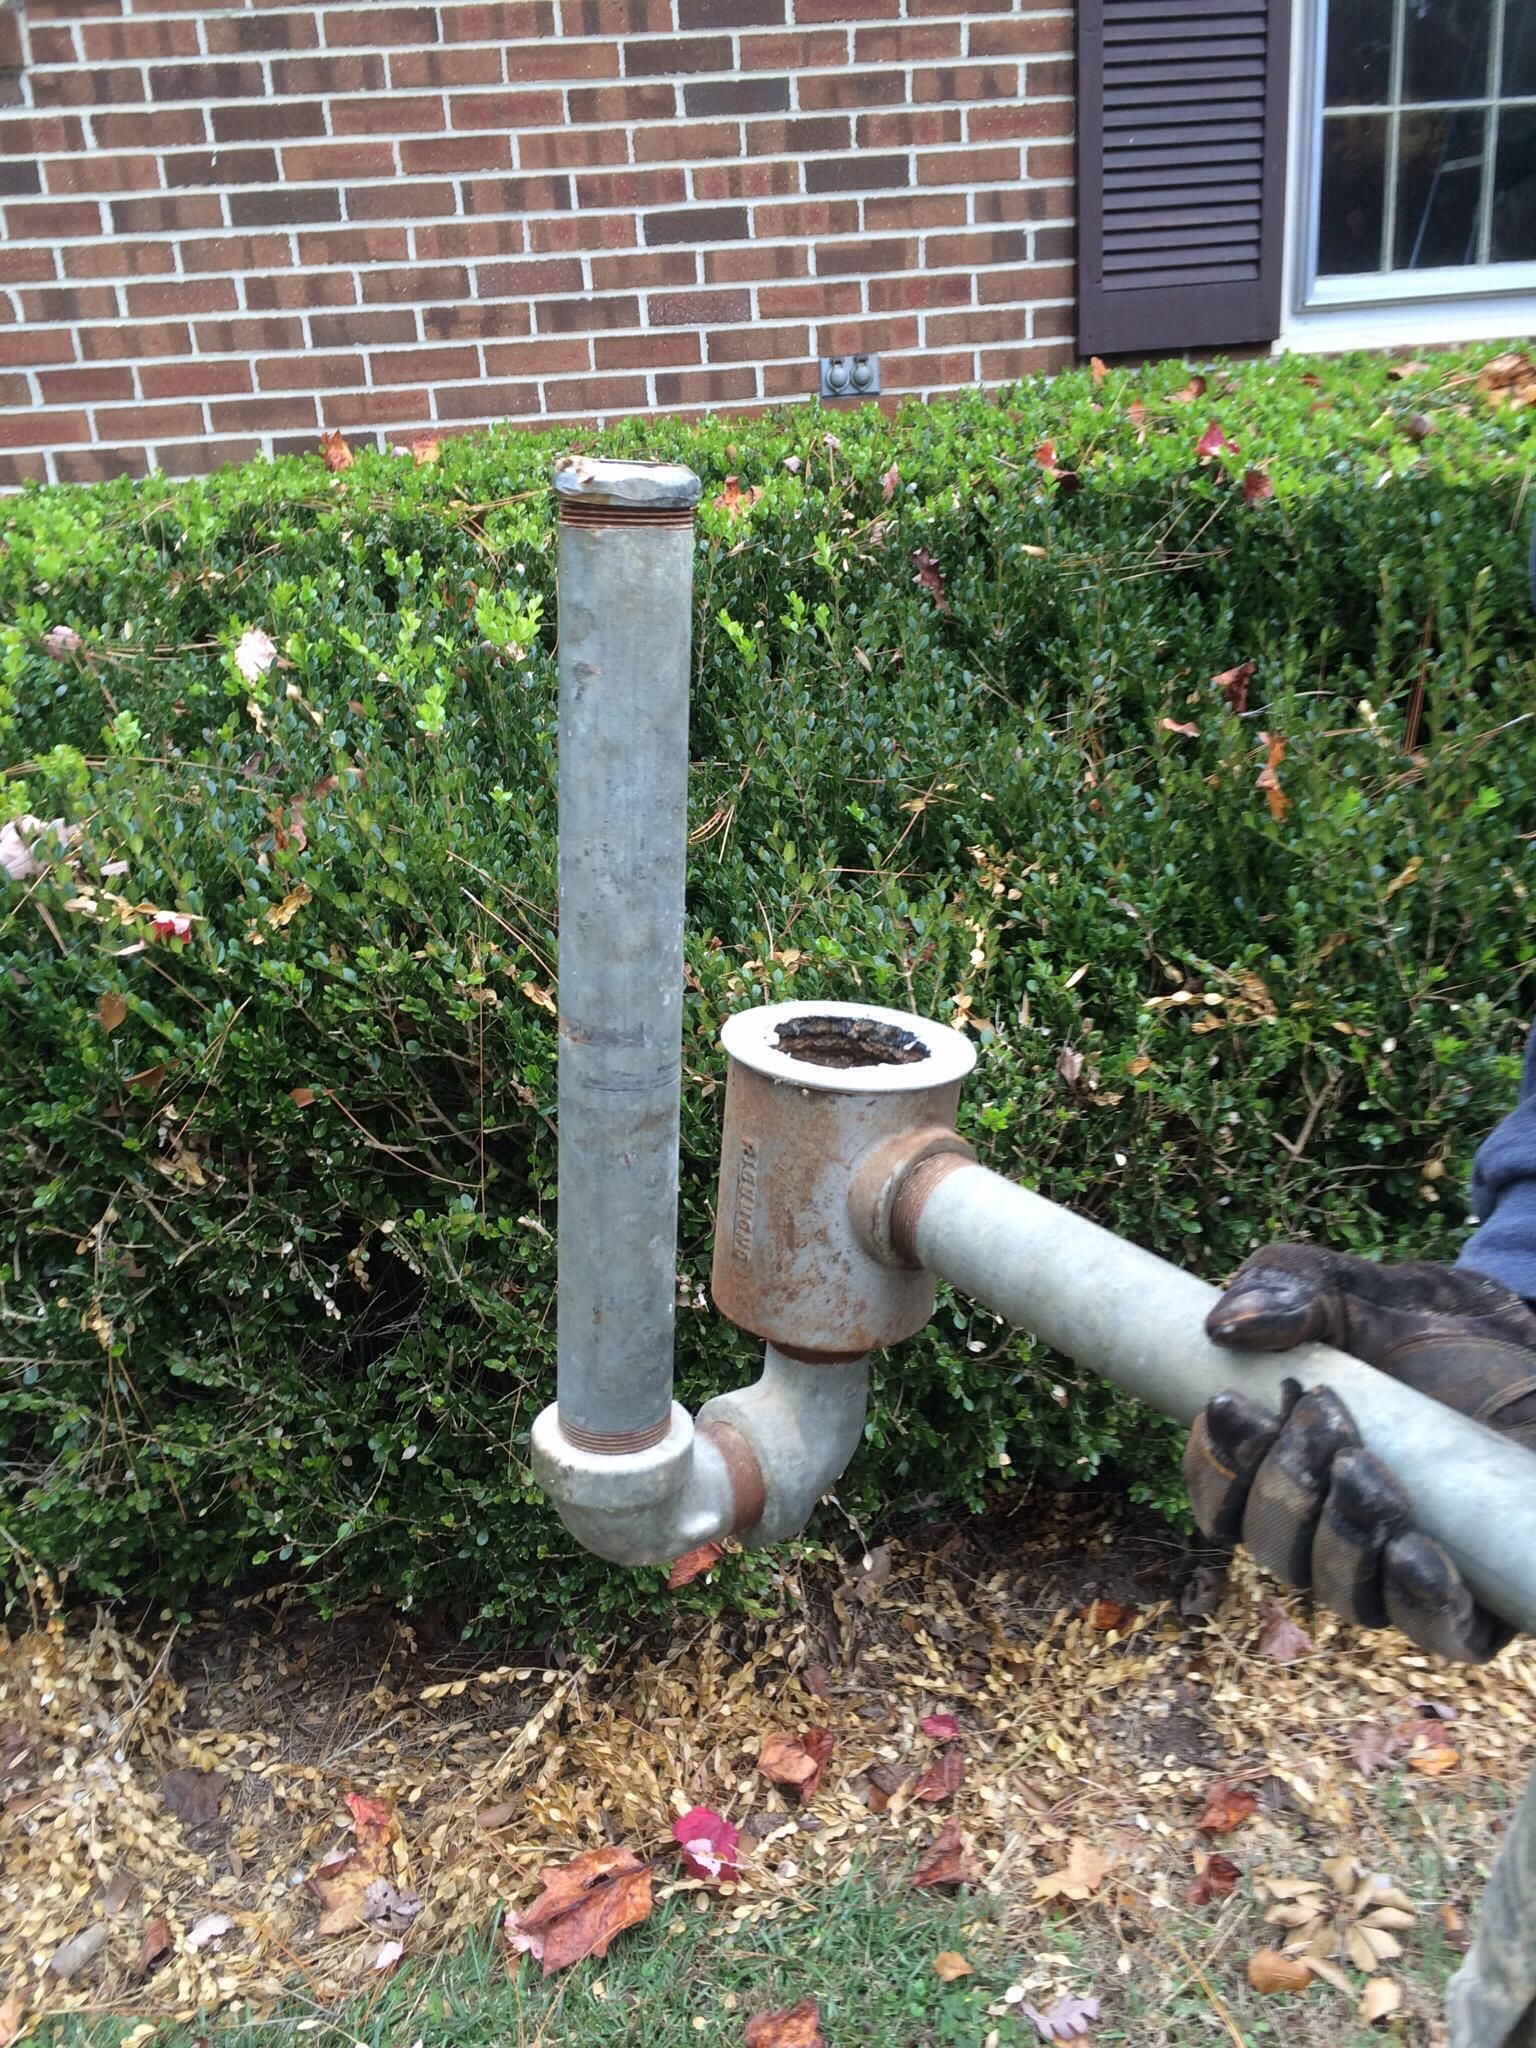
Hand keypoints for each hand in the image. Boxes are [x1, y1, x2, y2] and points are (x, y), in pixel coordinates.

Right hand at [1185, 1245, 1535, 1660]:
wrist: (1530, 1339)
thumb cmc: (1434, 1324)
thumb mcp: (1354, 1288)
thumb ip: (1286, 1287)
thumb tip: (1224, 1326)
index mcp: (1286, 1468)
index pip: (1223, 1501)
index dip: (1213, 1470)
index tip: (1228, 1407)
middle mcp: (1336, 1531)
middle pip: (1274, 1551)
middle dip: (1283, 1487)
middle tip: (1322, 1415)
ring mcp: (1405, 1569)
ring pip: (1343, 1594)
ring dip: (1340, 1538)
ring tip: (1367, 1471)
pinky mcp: (1483, 1592)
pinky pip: (1437, 1631)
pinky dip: (1417, 1600)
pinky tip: (1412, 1553)